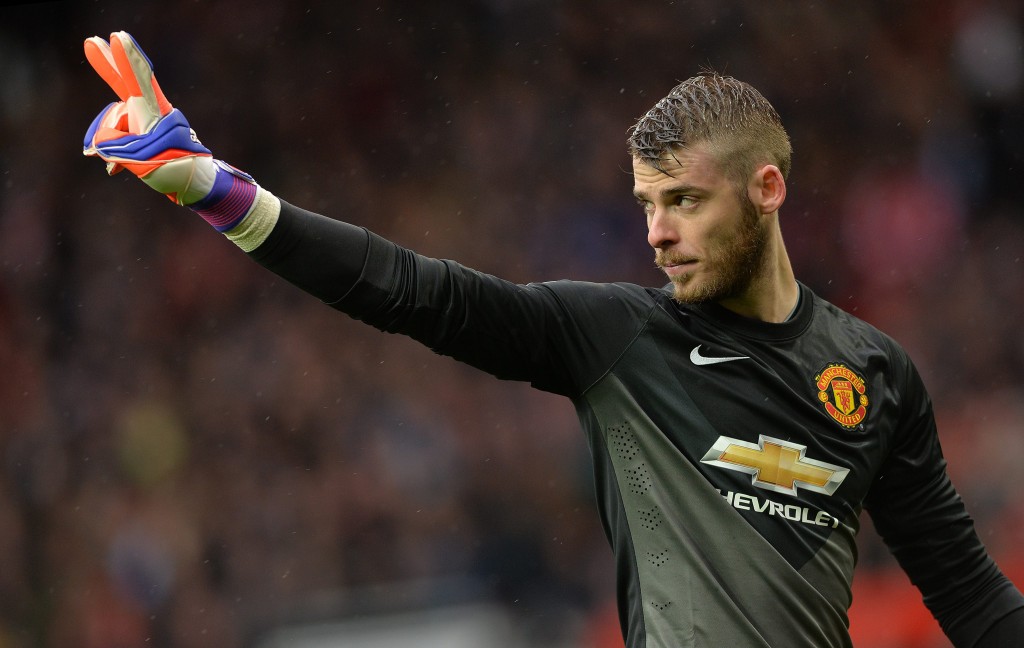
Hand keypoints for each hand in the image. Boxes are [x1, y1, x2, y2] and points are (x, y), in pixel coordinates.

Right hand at [83, 31, 257, 230]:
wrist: (194, 183)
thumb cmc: (173, 169)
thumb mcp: (138, 159)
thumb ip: (110, 144)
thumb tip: (94, 144)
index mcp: (155, 112)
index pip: (139, 81)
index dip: (127, 60)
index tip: (118, 38)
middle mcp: (151, 110)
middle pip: (124, 86)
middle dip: (108, 65)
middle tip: (91, 42)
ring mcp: (148, 119)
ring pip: (116, 123)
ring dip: (113, 143)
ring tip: (120, 167)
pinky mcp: (145, 131)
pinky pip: (120, 136)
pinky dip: (115, 150)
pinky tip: (113, 170)